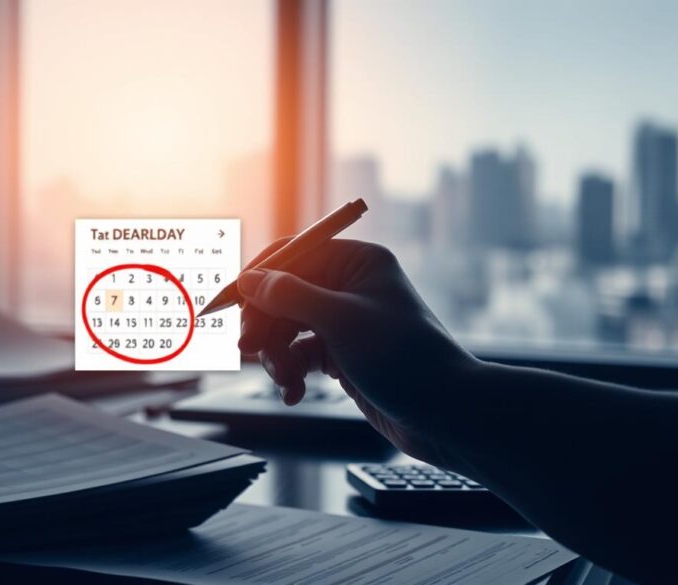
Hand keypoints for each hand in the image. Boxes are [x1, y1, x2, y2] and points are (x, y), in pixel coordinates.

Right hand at [237, 238, 479, 465]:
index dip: (258, 277)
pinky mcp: (343, 355)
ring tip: (284, 380)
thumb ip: (290, 296)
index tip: (230, 302)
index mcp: (357, 262)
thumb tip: (249, 279)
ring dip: (277, 355)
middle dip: (265, 324)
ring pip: (287, 328)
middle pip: (283, 294)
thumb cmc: (406, 360)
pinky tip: (294, 393)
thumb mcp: (341, 321)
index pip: (293, 254)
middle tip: (248, 349)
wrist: (448, 415)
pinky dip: (291, 373)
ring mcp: (345, 322)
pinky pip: (300, 356)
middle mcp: (350, 286)